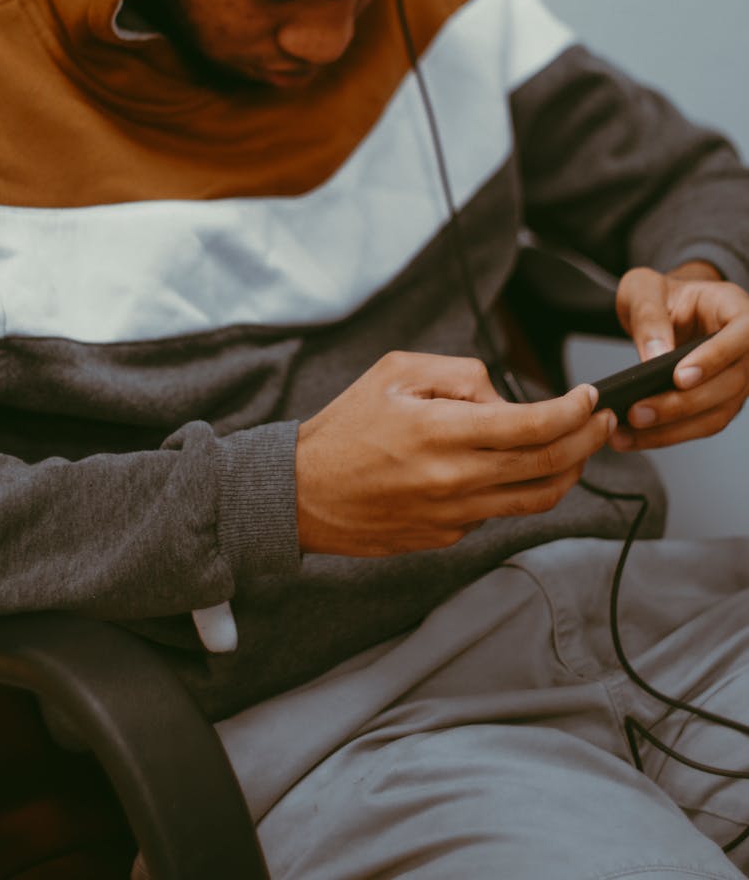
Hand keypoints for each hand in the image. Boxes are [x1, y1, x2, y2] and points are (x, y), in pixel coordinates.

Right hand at [295, 351, 611, 555]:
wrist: (302, 494)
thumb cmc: (346, 426)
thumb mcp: (397, 372)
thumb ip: (461, 374)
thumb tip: (506, 397)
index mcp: (443, 432)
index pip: (533, 425)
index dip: (574, 410)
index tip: (590, 396)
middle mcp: (456, 479)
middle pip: (550, 465)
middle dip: (589, 438)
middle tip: (604, 419)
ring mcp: (455, 515)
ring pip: (538, 499)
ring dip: (571, 471)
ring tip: (581, 446)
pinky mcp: (449, 536)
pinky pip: (501, 512)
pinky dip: (521, 488)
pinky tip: (517, 467)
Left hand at [612, 263, 748, 449]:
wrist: (666, 308)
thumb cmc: (660, 294)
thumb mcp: (645, 290)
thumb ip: (649, 317)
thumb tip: (655, 357)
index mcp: (734, 308)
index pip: (742, 335)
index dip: (715, 358)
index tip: (679, 377)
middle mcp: (745, 346)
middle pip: (730, 383)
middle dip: (682, 403)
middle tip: (637, 412)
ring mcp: (737, 378)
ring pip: (718, 412)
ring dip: (672, 429)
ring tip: (627, 432)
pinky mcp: (720, 401)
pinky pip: (700, 424)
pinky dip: (667, 434)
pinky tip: (632, 437)